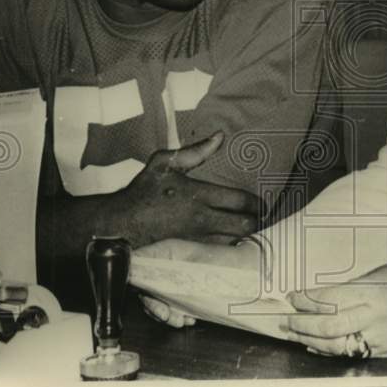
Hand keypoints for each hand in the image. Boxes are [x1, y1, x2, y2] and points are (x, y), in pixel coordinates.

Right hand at [117, 133, 259, 244]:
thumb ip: (195, 152)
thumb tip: (219, 136)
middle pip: (243, 225)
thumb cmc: (144, 190)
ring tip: (252, 225)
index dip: (257, 203)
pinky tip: (233, 237)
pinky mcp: (191, 248)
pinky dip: (231, 243)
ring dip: (246, 234)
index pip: (239, 201)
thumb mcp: (164, 162)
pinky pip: (219, 249)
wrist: (122, 221)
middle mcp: (201, 218)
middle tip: (263, 216)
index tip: (264, 202)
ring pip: (234, 240)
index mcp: (198, 195)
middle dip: (257, 221)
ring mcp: (197, 236)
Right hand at [133, 238, 262, 328]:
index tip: (151, 300)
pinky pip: (171, 304)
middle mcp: (168, 262)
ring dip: (166, 313)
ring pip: (157, 299)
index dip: (139, 286)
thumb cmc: (225, 265)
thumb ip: (160, 271)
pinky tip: (187, 319)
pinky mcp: (184, 290)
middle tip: (168, 316)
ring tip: (180, 320)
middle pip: (146, 287)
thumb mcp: (190, 266)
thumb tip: (133, 274)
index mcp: (165, 251)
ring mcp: (175, 277)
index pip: (137, 266)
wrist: (250, 274)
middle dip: (155, 306)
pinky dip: (175, 315)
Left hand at [282, 262, 386, 357]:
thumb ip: (352, 288)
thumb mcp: (382, 274)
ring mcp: (381, 339)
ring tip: (294, 332)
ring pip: (337, 345)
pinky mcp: (386, 353)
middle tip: (285, 318)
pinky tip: (316, 345)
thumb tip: (320, 298)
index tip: (292, 296)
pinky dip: (330, 350)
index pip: (330, 298)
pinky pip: (352, 353)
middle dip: (301, 323)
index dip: (306, 298)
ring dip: (310, 340)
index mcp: (375, 292)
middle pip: (328, 325)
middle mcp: (376, 317)